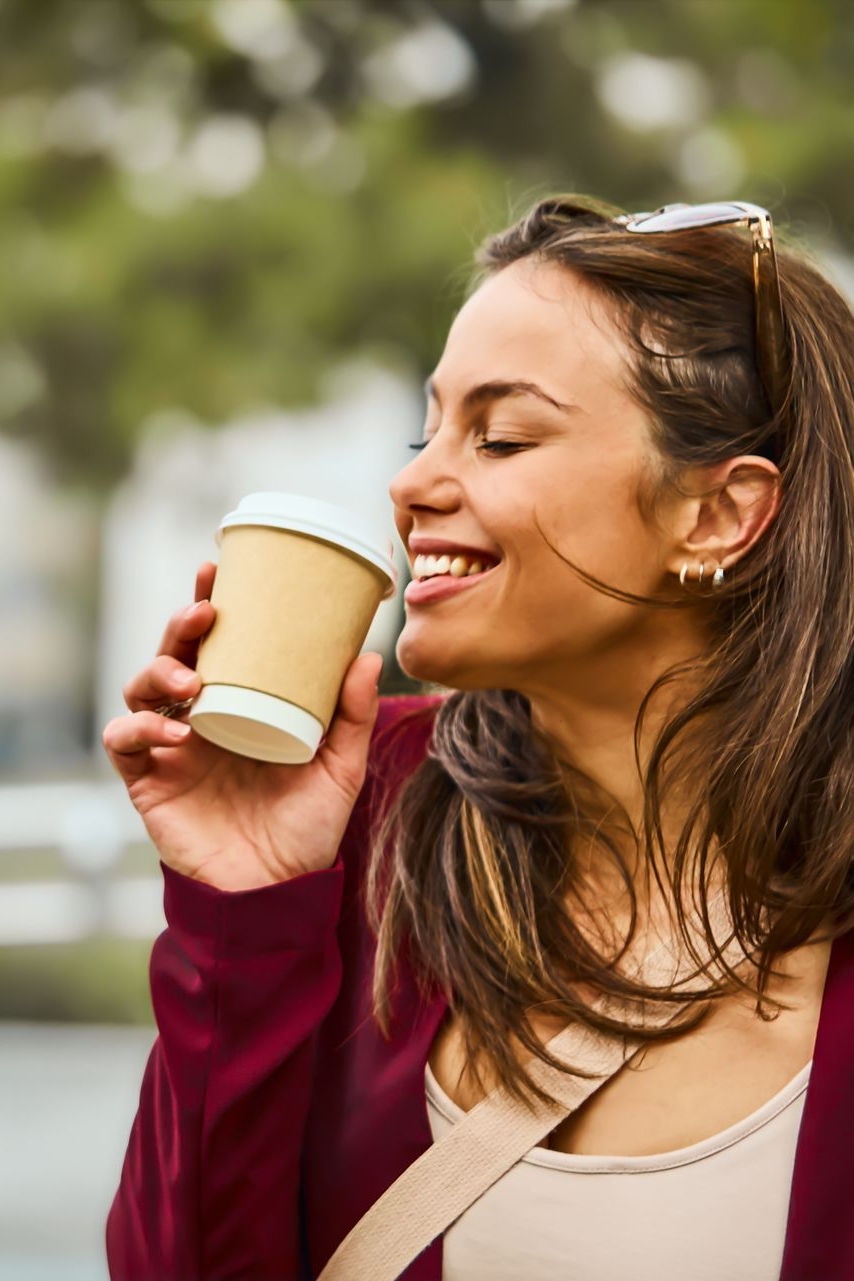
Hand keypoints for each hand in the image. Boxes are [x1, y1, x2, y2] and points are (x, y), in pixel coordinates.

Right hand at [102, 561, 383, 890]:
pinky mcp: (149, 783)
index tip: (217, 573)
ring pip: (140, 688)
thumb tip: (369, 655)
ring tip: (192, 682)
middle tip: (204, 612)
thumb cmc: (307, 829)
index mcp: (239, 704)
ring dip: (158, 672)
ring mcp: (171, 749)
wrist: (276, 893)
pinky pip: (124, 743)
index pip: (218, 645)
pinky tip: (173, 733)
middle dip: (181, 625)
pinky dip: (139, 729)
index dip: (209, 606)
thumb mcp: (340, 768)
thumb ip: (352, 716)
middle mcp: (200, 719)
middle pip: (174, 654)